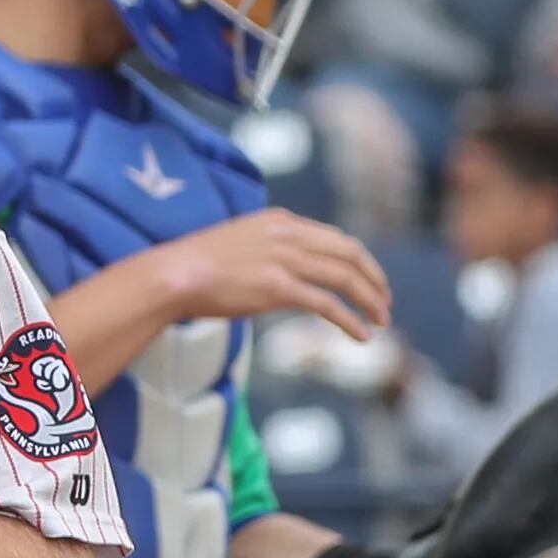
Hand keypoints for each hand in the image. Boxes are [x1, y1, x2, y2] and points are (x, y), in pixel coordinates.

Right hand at [153, 207, 391, 337]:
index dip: (359, 261)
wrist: (172, 274)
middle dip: (375, 279)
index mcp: (280, 221)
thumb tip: (282, 273)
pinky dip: (350, 320)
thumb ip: (266, 248)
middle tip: (384, 302)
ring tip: (381, 321)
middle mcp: (288, 236)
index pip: (334, 238)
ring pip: (345, 278)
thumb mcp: (239, 241)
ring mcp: (284, 260)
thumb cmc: (195, 264)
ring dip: (370, 301)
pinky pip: (328, 304)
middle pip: (350, 253)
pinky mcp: (278, 287)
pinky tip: (361, 335)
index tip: (368, 281)